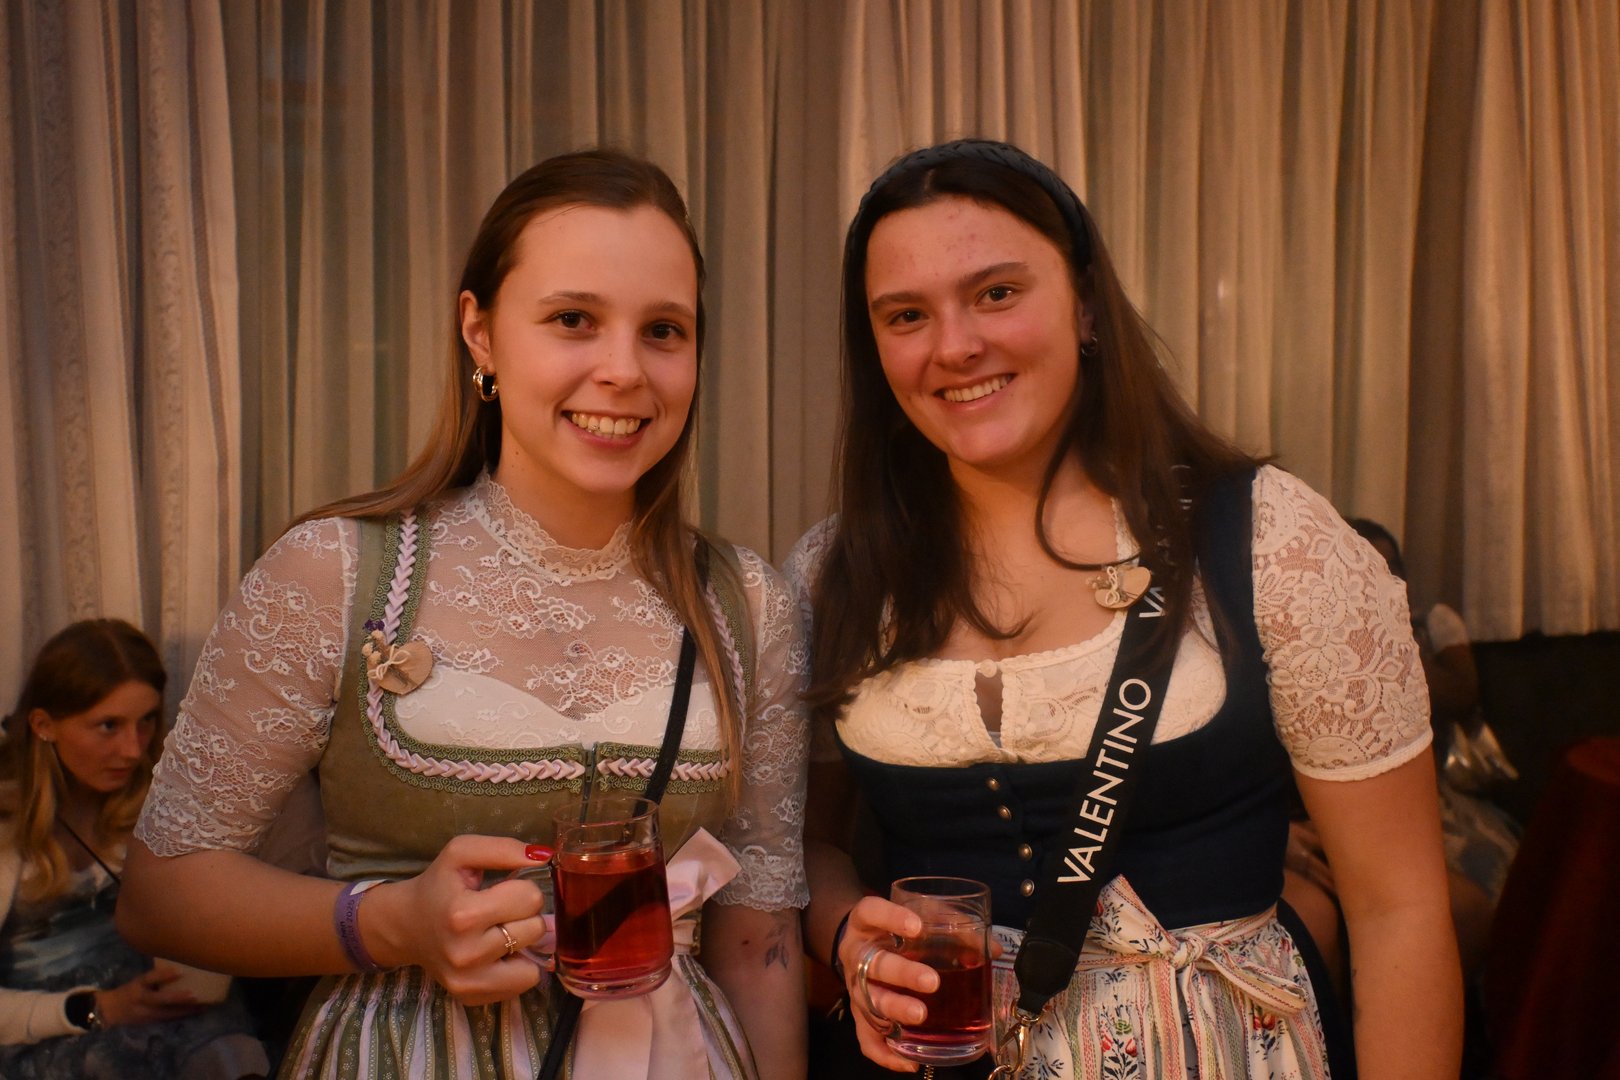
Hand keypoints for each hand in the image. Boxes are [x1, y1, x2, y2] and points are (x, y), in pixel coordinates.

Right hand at [94, 965, 205, 1026]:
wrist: (109, 1011)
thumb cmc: (129, 991)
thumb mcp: (138, 981)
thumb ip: (155, 978)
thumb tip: (181, 966)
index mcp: (137, 985)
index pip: (149, 978)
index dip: (163, 975)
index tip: (179, 971)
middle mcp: (141, 999)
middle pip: (159, 1000)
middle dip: (177, 998)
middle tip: (194, 995)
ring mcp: (145, 1013)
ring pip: (167, 1013)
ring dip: (185, 1010)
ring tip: (203, 1006)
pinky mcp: (150, 1021)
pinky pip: (168, 1018)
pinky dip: (182, 1016)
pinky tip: (196, 1012)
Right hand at [362, 834, 548, 1005]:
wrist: (405, 926)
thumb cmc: (438, 886)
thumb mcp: (461, 853)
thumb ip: (502, 849)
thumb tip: (543, 856)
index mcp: (463, 914)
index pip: (530, 898)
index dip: (521, 888)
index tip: (503, 890)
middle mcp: (466, 954)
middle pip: (535, 928)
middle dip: (523, 915)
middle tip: (500, 912)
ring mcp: (468, 981)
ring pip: (534, 961)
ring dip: (522, 943)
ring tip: (500, 933)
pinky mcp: (471, 997)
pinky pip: (523, 983)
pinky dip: (517, 967)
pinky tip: (497, 955)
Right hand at [835, 896, 935, 1072]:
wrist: (862, 943)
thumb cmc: (896, 928)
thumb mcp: (917, 915)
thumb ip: (952, 926)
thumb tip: (993, 949)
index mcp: (866, 923)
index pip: (871, 912)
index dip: (890, 918)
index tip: (917, 927)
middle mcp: (856, 954)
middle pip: (873, 964)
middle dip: (902, 973)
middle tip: (931, 981)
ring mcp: (855, 986)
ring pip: (869, 1001)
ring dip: (895, 1010)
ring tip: (921, 1016)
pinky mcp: (858, 1015)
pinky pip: (866, 1039)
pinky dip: (886, 1053)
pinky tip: (910, 1061)